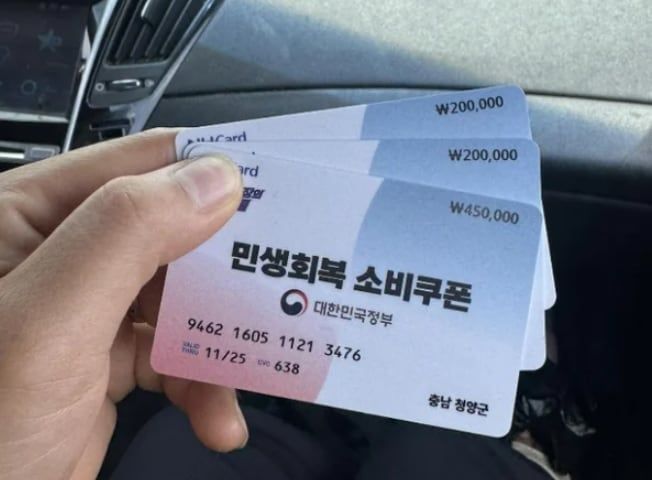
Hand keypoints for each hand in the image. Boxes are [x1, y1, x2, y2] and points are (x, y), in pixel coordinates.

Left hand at [0, 129, 246, 479]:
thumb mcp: (48, 322)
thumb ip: (127, 235)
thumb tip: (216, 179)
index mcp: (30, 214)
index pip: (140, 165)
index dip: (212, 171)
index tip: (279, 191)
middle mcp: (62, 252)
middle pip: (173, 234)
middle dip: (224, 274)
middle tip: (273, 290)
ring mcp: (87, 307)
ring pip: (182, 300)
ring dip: (216, 346)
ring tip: (233, 385)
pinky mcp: (106, 358)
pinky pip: (174, 353)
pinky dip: (201, 385)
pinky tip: (213, 417)